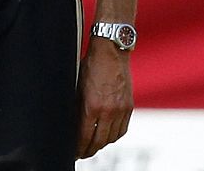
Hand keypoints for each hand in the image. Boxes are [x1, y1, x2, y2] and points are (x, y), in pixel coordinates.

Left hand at [76, 39, 133, 158]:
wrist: (112, 50)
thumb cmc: (92, 63)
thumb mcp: (78, 84)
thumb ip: (78, 105)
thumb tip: (74, 123)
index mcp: (92, 105)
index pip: (85, 136)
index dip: (79, 148)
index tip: (75, 152)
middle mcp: (108, 110)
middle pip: (99, 141)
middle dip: (90, 150)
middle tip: (83, 153)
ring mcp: (121, 109)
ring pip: (112, 138)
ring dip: (102, 144)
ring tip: (94, 145)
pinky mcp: (129, 106)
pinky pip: (122, 129)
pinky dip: (115, 135)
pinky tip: (108, 135)